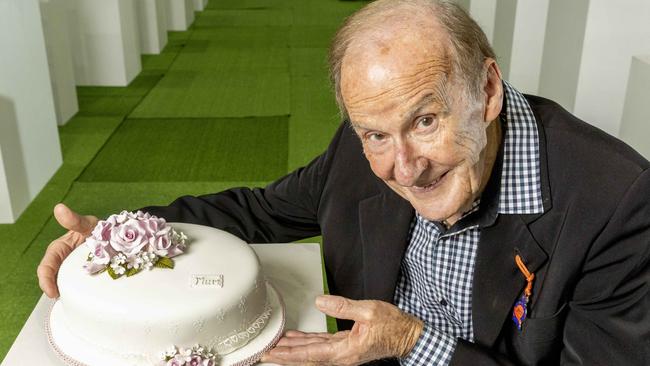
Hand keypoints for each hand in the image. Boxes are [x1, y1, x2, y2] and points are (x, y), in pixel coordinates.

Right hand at [37, 203, 97, 297]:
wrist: (115, 234)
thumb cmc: (96, 228)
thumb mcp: (87, 224)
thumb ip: (74, 220)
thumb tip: (60, 208)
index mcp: (58, 250)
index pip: (46, 268)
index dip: (46, 281)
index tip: (52, 293)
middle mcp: (64, 263)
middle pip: (55, 280)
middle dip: (58, 291)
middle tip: (66, 300)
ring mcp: (75, 271)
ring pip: (67, 286)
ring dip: (71, 294)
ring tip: (79, 302)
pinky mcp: (87, 278)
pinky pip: (83, 288)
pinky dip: (85, 294)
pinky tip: (91, 298)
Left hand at [261, 295, 423, 364]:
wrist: (408, 336)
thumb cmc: (393, 325)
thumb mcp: (370, 310)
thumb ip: (344, 306)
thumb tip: (321, 302)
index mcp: (346, 350)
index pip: (311, 354)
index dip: (290, 354)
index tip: (273, 353)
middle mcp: (342, 355)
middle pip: (307, 357)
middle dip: (285, 355)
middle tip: (265, 353)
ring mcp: (343, 352)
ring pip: (312, 352)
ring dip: (293, 349)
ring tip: (275, 345)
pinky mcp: (345, 346)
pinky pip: (320, 347)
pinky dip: (306, 343)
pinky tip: (296, 339)